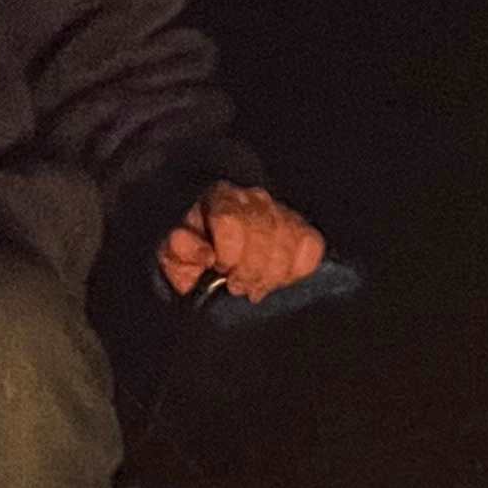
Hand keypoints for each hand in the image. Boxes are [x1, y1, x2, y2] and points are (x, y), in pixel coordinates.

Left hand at [157, 182, 325, 303]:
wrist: (216, 251)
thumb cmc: (195, 255)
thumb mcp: (175, 255)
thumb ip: (181, 250)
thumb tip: (203, 253)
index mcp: (217, 198)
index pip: (231, 220)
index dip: (230, 253)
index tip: (222, 272)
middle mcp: (252, 198)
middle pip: (264, 232)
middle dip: (252, 269)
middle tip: (240, 288)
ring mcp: (281, 211)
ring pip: (289, 240)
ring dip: (274, 274)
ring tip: (258, 287)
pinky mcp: (303, 228)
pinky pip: (312, 245)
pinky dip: (300, 267)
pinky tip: (281, 278)